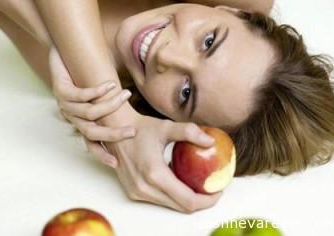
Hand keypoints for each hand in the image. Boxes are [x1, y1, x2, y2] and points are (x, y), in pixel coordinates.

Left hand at [49, 46, 135, 166]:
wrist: (61, 52)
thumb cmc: (84, 73)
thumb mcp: (100, 93)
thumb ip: (113, 103)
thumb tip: (137, 109)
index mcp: (80, 121)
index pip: (90, 143)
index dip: (101, 154)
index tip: (116, 163)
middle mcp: (71, 116)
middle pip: (90, 133)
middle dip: (112, 134)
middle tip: (131, 132)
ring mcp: (64, 104)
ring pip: (90, 113)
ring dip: (111, 105)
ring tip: (126, 95)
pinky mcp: (60, 90)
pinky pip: (82, 95)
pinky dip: (99, 91)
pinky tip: (111, 84)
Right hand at [103, 114, 221, 213]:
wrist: (115, 129)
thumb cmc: (141, 128)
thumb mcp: (167, 127)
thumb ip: (190, 132)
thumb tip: (211, 142)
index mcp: (154, 173)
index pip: (187, 200)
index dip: (207, 200)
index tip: (218, 190)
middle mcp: (144, 187)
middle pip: (181, 207)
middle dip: (200, 201)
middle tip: (212, 187)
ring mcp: (137, 192)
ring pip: (170, 205)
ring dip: (186, 199)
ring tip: (198, 183)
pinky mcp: (133, 192)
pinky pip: (159, 200)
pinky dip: (173, 195)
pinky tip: (179, 180)